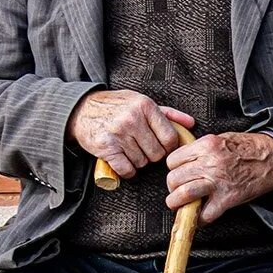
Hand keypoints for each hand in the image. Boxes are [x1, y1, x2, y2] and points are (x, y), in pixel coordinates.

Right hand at [67, 90, 195, 179]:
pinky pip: (126, 169)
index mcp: (145, 106)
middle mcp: (132, 119)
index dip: (168, 147)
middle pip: (157, 154)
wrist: (81, 109)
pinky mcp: (105, 147)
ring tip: (128, 149)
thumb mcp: (141, 102)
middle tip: (142, 147)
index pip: (170, 138)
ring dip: (138, 161)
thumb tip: (191, 124)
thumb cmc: (116, 107)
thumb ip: (168, 114)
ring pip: (142, 162)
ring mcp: (118, 133)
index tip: (161, 146)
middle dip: (152, 155)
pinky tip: (122, 160)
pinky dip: (126, 170)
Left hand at [164, 131, 272, 222]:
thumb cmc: (250, 148)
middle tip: (178, 191)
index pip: (173, 160)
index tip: (179, 174)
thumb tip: (185, 161)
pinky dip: (200, 219)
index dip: (174, 169)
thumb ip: (201, 149)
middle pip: (174, 178)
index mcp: (206, 145)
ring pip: (183, 195)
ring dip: (178, 204)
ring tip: (182, 205)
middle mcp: (209, 163)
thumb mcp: (221, 138)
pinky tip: (202, 217)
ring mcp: (218, 182)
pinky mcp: (228, 198)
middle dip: (173, 187)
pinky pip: (205, 214)